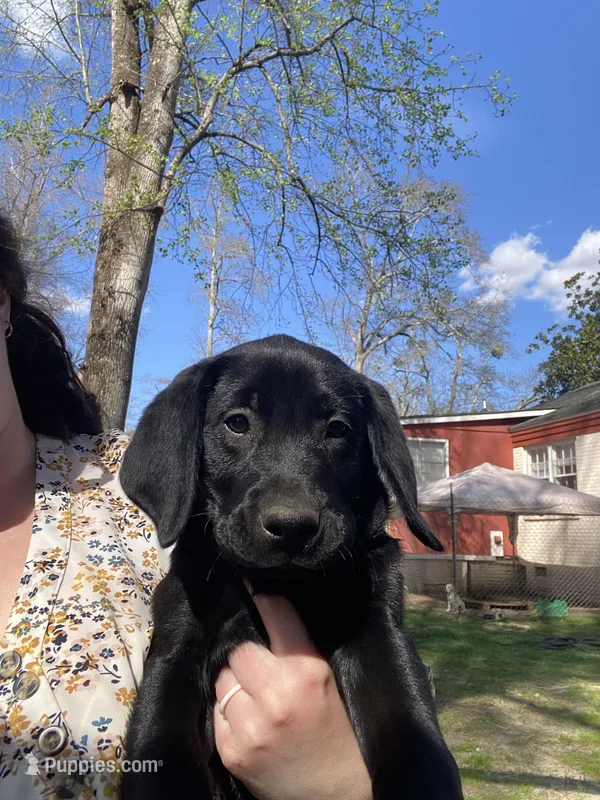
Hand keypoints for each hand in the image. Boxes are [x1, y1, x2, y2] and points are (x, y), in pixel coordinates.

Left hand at [214, 593, 372, 799]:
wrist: (339, 791)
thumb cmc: (337, 728)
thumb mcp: (327, 677)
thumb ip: (296, 646)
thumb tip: (263, 602)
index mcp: (307, 671)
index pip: (273, 615)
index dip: (263, 600)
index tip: (254, 589)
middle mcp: (277, 696)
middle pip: (239, 649)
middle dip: (248, 654)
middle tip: (262, 667)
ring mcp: (251, 727)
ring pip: (223, 679)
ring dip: (235, 683)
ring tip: (256, 697)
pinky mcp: (232, 751)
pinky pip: (216, 712)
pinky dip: (229, 712)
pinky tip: (250, 721)